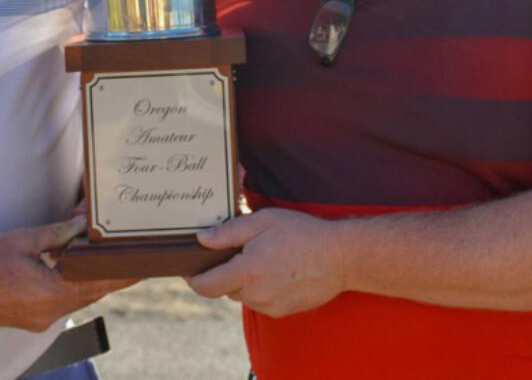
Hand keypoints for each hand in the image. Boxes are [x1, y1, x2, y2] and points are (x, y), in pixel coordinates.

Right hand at [0, 216, 134, 330]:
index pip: (100, 282)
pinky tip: (69, 270)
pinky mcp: (30, 320)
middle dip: (110, 274)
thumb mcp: (24, 240)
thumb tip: (82, 226)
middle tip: (127, 257)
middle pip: (92, 292)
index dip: (124, 273)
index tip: (144, 265)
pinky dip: (71, 287)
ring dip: (89, 280)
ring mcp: (39, 320)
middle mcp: (50, 312)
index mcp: (52, 293)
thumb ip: (57, 234)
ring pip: (77, 298)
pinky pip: (61, 303)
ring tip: (100, 259)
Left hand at [186, 208, 344, 317]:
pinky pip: (261, 301)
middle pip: (224, 289)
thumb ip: (229, 232)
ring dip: (245, 280)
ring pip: (243, 295)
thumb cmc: (302, 233)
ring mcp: (271, 306)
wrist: (341, 257)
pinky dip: (261, 288)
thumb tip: (201, 240)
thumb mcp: (263, 221)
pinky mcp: (283, 311)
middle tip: (239, 251)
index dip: (193, 278)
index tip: (190, 269)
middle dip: (225, 272)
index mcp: (247, 272)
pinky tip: (277, 269)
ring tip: (263, 257)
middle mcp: (256, 294)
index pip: (206, 286)